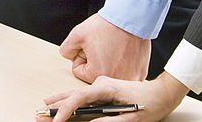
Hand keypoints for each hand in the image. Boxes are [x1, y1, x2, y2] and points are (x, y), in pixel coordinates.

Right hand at [41, 72, 188, 121]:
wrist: (161, 94)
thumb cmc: (150, 105)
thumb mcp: (132, 118)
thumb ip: (110, 121)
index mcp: (106, 88)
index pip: (79, 99)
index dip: (65, 110)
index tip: (56, 121)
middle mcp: (100, 84)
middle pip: (72, 94)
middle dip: (55, 104)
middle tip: (40, 113)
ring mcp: (101, 85)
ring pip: (75, 93)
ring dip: (60, 101)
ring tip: (44, 106)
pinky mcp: (103, 90)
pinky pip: (83, 96)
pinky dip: (70, 100)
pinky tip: (62, 104)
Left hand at [59, 14, 150, 82]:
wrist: (131, 18)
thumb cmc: (107, 26)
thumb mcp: (77, 34)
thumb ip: (66, 49)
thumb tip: (68, 57)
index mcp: (97, 75)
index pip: (79, 71)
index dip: (82, 55)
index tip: (92, 45)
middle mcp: (115, 81)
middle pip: (95, 73)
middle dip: (95, 60)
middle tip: (103, 45)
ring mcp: (130, 78)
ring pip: (111, 73)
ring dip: (110, 62)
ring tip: (114, 47)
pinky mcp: (141, 73)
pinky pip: (126, 71)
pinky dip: (124, 62)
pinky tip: (125, 50)